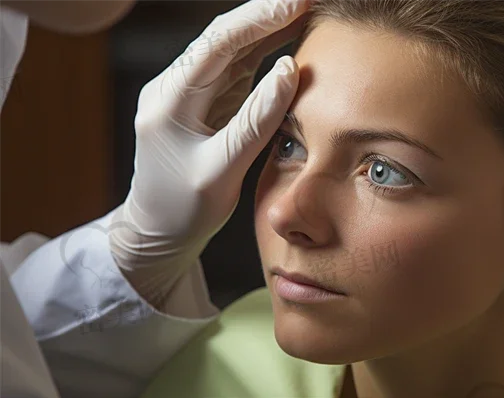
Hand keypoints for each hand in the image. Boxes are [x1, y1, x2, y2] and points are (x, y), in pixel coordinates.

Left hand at [109, 0, 308, 303]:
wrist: (157, 230)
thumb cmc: (183, 210)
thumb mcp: (221, 173)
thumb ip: (255, 122)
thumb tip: (288, 71)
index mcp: (169, 102)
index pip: (217, 45)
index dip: (259, 19)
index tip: (298, 3)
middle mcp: (173, 89)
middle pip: (222, 38)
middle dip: (265, 15)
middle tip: (308, 1)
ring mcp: (187, 94)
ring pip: (230, 50)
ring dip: (266, 30)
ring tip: (304, 13)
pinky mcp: (202, 103)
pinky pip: (234, 69)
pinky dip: (262, 53)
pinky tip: (286, 42)